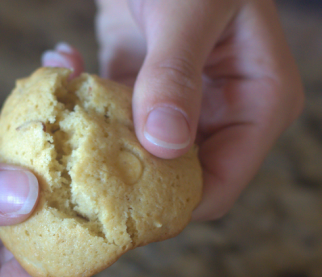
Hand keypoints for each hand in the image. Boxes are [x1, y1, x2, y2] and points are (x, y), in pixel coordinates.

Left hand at [43, 0, 303, 219]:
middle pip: (175, 179)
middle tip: (73, 167)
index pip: (219, 185)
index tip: (113, 211)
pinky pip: (114, 117)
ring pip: (138, 154)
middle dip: (124, 177)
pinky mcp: (146, 89)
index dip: (171, 207)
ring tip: (61, 106)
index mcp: (260, 104)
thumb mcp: (191, 10)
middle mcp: (225, 113)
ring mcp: (184, 105)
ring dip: (95, 138)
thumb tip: (164, 144)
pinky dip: (85, 101)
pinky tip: (62, 66)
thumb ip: (175, 75)